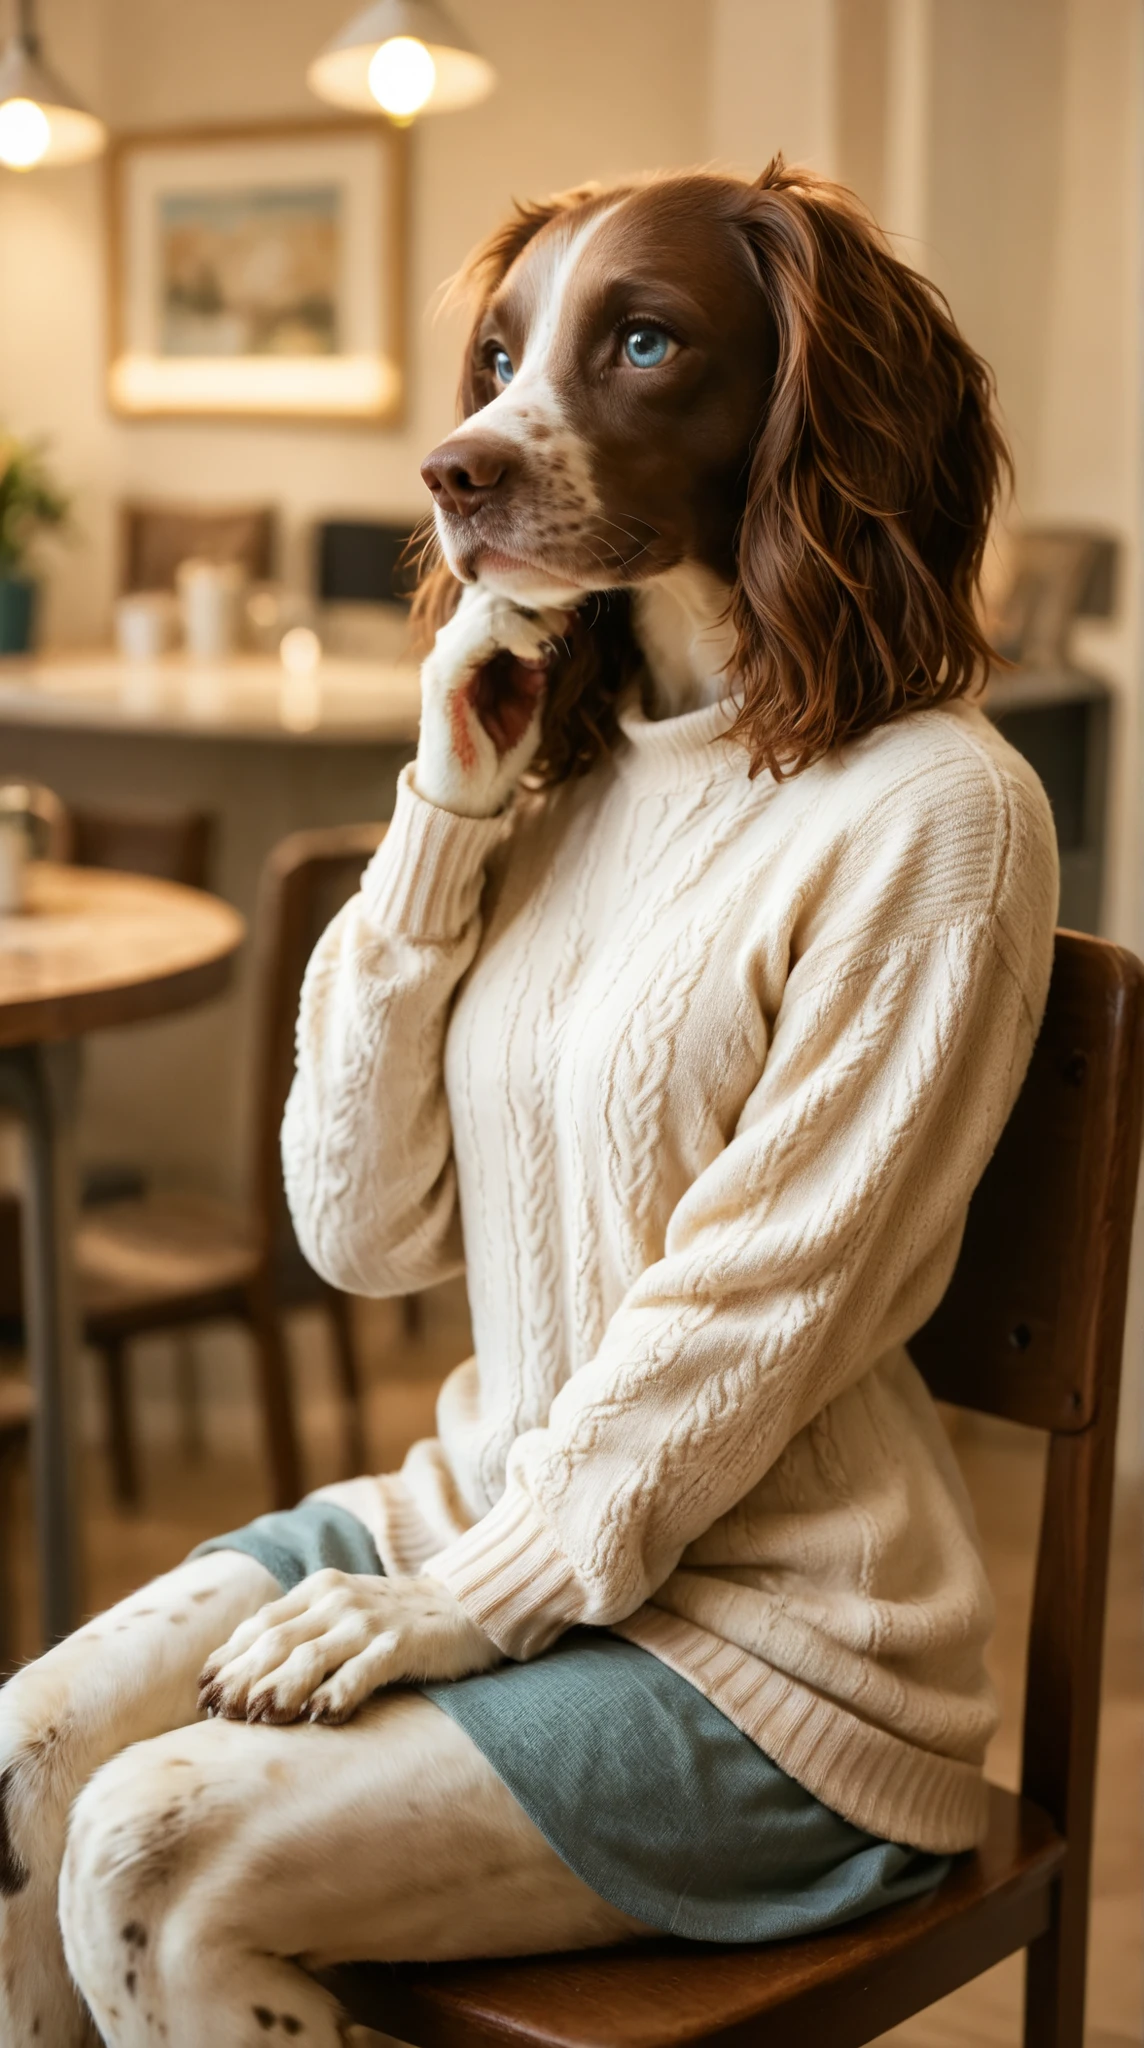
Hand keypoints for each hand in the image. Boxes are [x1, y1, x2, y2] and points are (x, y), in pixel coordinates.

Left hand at [197, 1569, 500, 1725]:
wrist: (470, 1605)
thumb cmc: (398, 1620)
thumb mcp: (344, 1615)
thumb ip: (302, 1634)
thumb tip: (244, 1679)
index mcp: (319, 1590)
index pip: (260, 1624)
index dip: (228, 1659)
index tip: (202, 1695)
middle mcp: (338, 1600)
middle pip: (276, 1641)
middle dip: (242, 1679)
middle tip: (219, 1715)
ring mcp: (369, 1621)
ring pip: (311, 1655)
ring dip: (280, 1689)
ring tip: (258, 1720)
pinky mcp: (403, 1643)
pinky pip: (363, 1669)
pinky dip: (339, 1692)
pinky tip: (321, 1717)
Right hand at [415, 584, 569, 816]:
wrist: (469, 797)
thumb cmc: (499, 750)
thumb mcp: (530, 696)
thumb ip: (537, 660)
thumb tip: (558, 622)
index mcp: (472, 645)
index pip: (499, 592)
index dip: (536, 592)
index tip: (573, 609)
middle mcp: (453, 643)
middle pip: (494, 589)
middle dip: (537, 597)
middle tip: (570, 616)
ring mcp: (445, 657)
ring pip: (487, 603)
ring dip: (530, 613)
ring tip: (557, 634)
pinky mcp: (443, 677)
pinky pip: (476, 633)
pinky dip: (512, 633)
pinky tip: (536, 653)